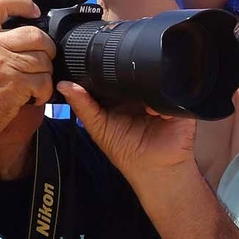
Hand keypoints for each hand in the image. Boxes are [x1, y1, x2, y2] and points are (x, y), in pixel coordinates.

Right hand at [0, 0, 56, 143]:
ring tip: (34, 82)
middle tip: (43, 58)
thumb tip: (14, 27)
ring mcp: (2, 64)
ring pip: (44, 58)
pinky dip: (44, 91)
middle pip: (35, 33)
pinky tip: (33, 96)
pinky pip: (44, 80)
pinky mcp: (16, 84)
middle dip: (46, 47)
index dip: (23, 2)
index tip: (34, 11)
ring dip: (45, 72)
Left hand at [58, 82, 195, 179]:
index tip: (96, 69)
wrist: (156, 168)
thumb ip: (82, 106)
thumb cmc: (127, 152)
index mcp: (119, 97)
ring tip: (140, 106)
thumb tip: (63, 85)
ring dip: (145, 88)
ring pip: (151, 80)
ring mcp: (157, 97)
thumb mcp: (98, 128)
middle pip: (131, 74)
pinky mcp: (176, 103)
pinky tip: (153, 112)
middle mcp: (138, 95)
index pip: (110, 77)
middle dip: (126, 77)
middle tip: (120, 88)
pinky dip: (160, 101)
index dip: (102, 72)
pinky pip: (169, 92)